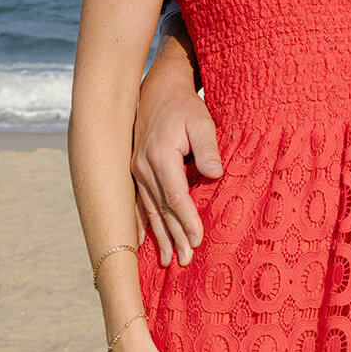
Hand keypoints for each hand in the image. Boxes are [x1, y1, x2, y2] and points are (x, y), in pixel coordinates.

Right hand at [132, 47, 221, 266]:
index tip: (198, 239)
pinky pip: (137, 203)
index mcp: (160, 156)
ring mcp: (136, 170)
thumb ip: (207, 149)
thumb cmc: (185, 107)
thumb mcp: (202, 122)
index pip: (175, 197)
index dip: (187, 220)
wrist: (159, 91)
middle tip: (185, 261)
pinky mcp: (135, 171)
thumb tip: (215, 176)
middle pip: (161, 209)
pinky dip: (141, 224)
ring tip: (168, 260)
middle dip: (174, 237)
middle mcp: (143, 167)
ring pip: (148, 210)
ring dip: (159, 236)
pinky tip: (141, 243)